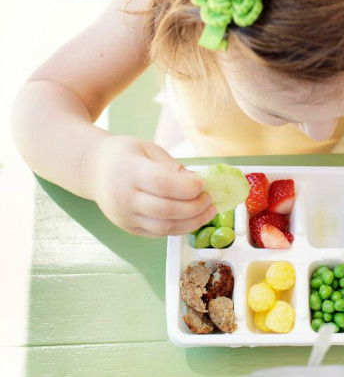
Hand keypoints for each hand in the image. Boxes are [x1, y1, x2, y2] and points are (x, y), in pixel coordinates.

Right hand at [86, 135, 214, 237]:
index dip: (188, 188)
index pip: (163, 184)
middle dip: (195, 207)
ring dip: (192, 222)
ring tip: (208, 211)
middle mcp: (124, 198)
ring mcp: (124, 217)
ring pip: (165, 228)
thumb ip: (173, 168)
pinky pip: (159, 233)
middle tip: (210, 199)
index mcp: (129, 171)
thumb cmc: (125, 155)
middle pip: (166, 210)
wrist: (93, 170)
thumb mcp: (148, 149)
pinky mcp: (128, 228)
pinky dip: (180, 228)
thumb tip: (198, 183)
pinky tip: (193, 218)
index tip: (204, 184)